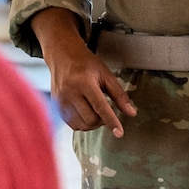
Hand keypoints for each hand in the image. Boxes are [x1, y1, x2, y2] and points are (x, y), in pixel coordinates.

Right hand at [30, 8, 135, 136]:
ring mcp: (61, 100)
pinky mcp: (56, 106)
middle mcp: (70, 92)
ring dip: (93, 123)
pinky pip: (72, 124)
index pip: (100, 107)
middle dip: (102, 121)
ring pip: (82, 125)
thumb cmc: (85, 63)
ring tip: (96, 111)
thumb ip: (119, 95)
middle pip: (91, 119)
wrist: (62, 55)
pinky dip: (82, 123)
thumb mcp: (106, 75)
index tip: (119, 133)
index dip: (111, 121)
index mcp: (84, 82)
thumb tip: (131, 113)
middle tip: (106, 111)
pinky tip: (85, 113)